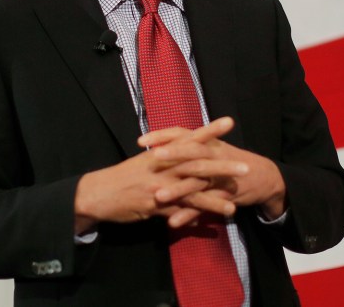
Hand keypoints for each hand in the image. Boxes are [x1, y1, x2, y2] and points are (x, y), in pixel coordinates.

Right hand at [73, 118, 247, 232]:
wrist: (98, 193)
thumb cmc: (122, 176)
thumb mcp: (144, 162)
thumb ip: (165, 158)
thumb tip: (181, 151)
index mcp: (161, 153)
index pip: (189, 137)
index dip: (210, 130)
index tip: (229, 122)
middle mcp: (163, 167)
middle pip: (198, 164)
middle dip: (223, 166)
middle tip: (246, 167)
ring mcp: (160, 187)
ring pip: (192, 191)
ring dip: (215, 198)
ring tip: (235, 203)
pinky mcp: (155, 206)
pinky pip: (178, 213)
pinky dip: (193, 217)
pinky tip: (210, 223)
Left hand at [140, 117, 286, 224]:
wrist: (262, 177)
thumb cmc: (231, 161)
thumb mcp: (213, 148)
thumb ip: (191, 146)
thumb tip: (161, 144)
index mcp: (208, 142)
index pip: (184, 133)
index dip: (163, 135)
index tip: (141, 141)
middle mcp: (215, 156)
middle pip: (193, 152)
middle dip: (173, 154)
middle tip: (151, 158)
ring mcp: (221, 177)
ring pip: (198, 182)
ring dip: (177, 190)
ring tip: (157, 197)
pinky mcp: (225, 196)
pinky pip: (205, 206)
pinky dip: (189, 215)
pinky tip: (173, 223)